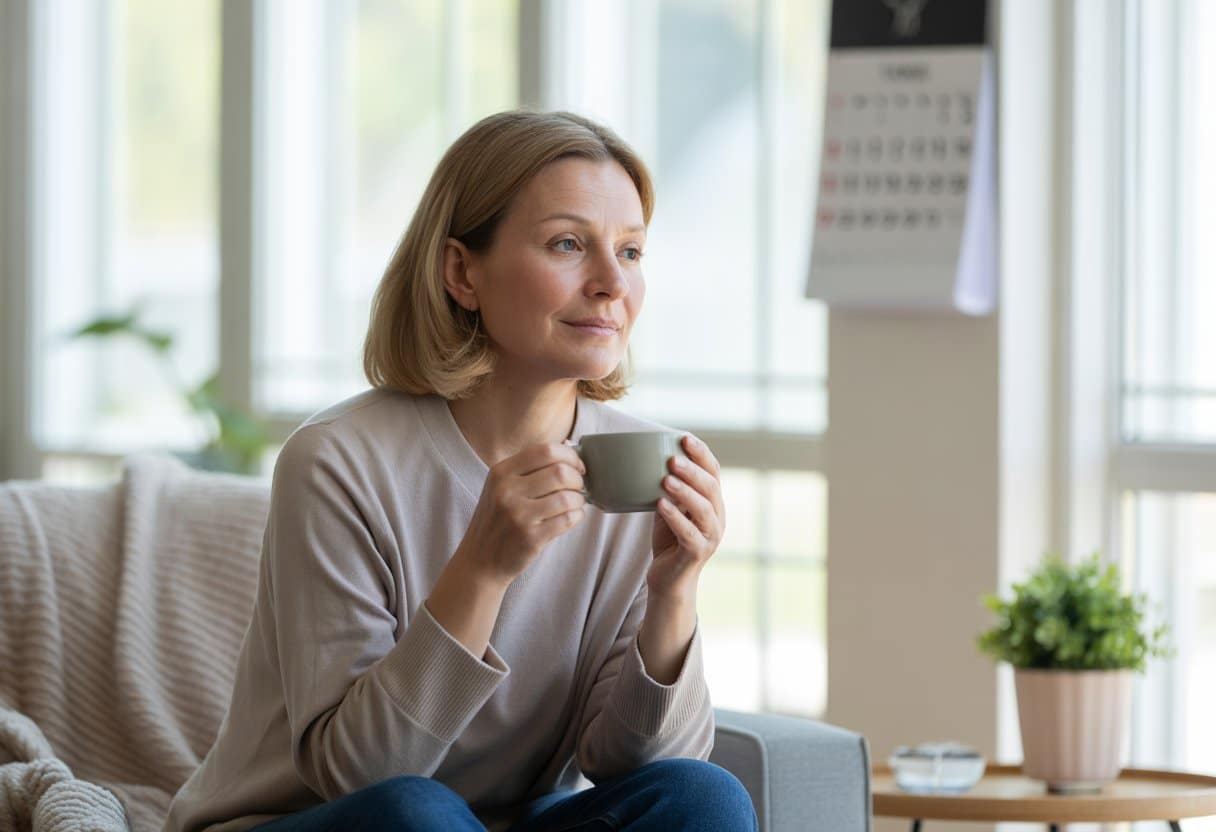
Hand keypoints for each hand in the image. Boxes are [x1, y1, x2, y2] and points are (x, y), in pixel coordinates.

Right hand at [455, 443, 586, 587]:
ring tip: (575, 504)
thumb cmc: (496, 521)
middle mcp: (507, 491)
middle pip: (560, 472)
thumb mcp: (500, 487)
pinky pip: (568, 519)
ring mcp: (518, 515)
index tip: (577, 466)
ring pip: (568, 497)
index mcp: (501, 472)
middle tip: (578, 487)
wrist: (479, 561)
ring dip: (579, 500)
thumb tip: (570, 450)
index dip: (570, 456)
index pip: (546, 451)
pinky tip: (571, 516)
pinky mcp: (531, 537)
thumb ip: (529, 468)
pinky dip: (577, 516)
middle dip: (578, 479)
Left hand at [649, 434, 724, 601]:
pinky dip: (675, 516)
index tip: (685, 438)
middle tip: (673, 458)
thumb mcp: (670, 507)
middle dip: (693, 470)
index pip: (714, 472)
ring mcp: (711, 536)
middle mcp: (717, 517)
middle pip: (711, 488)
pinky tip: (660, 504)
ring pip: (703, 509)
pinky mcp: (698, 553)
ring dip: (685, 492)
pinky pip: (689, 533)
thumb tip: (650, 455)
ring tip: (666, 479)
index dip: (702, 454)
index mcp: (713, 503)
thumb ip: (669, 487)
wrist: (669, 579)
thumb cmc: (669, 539)